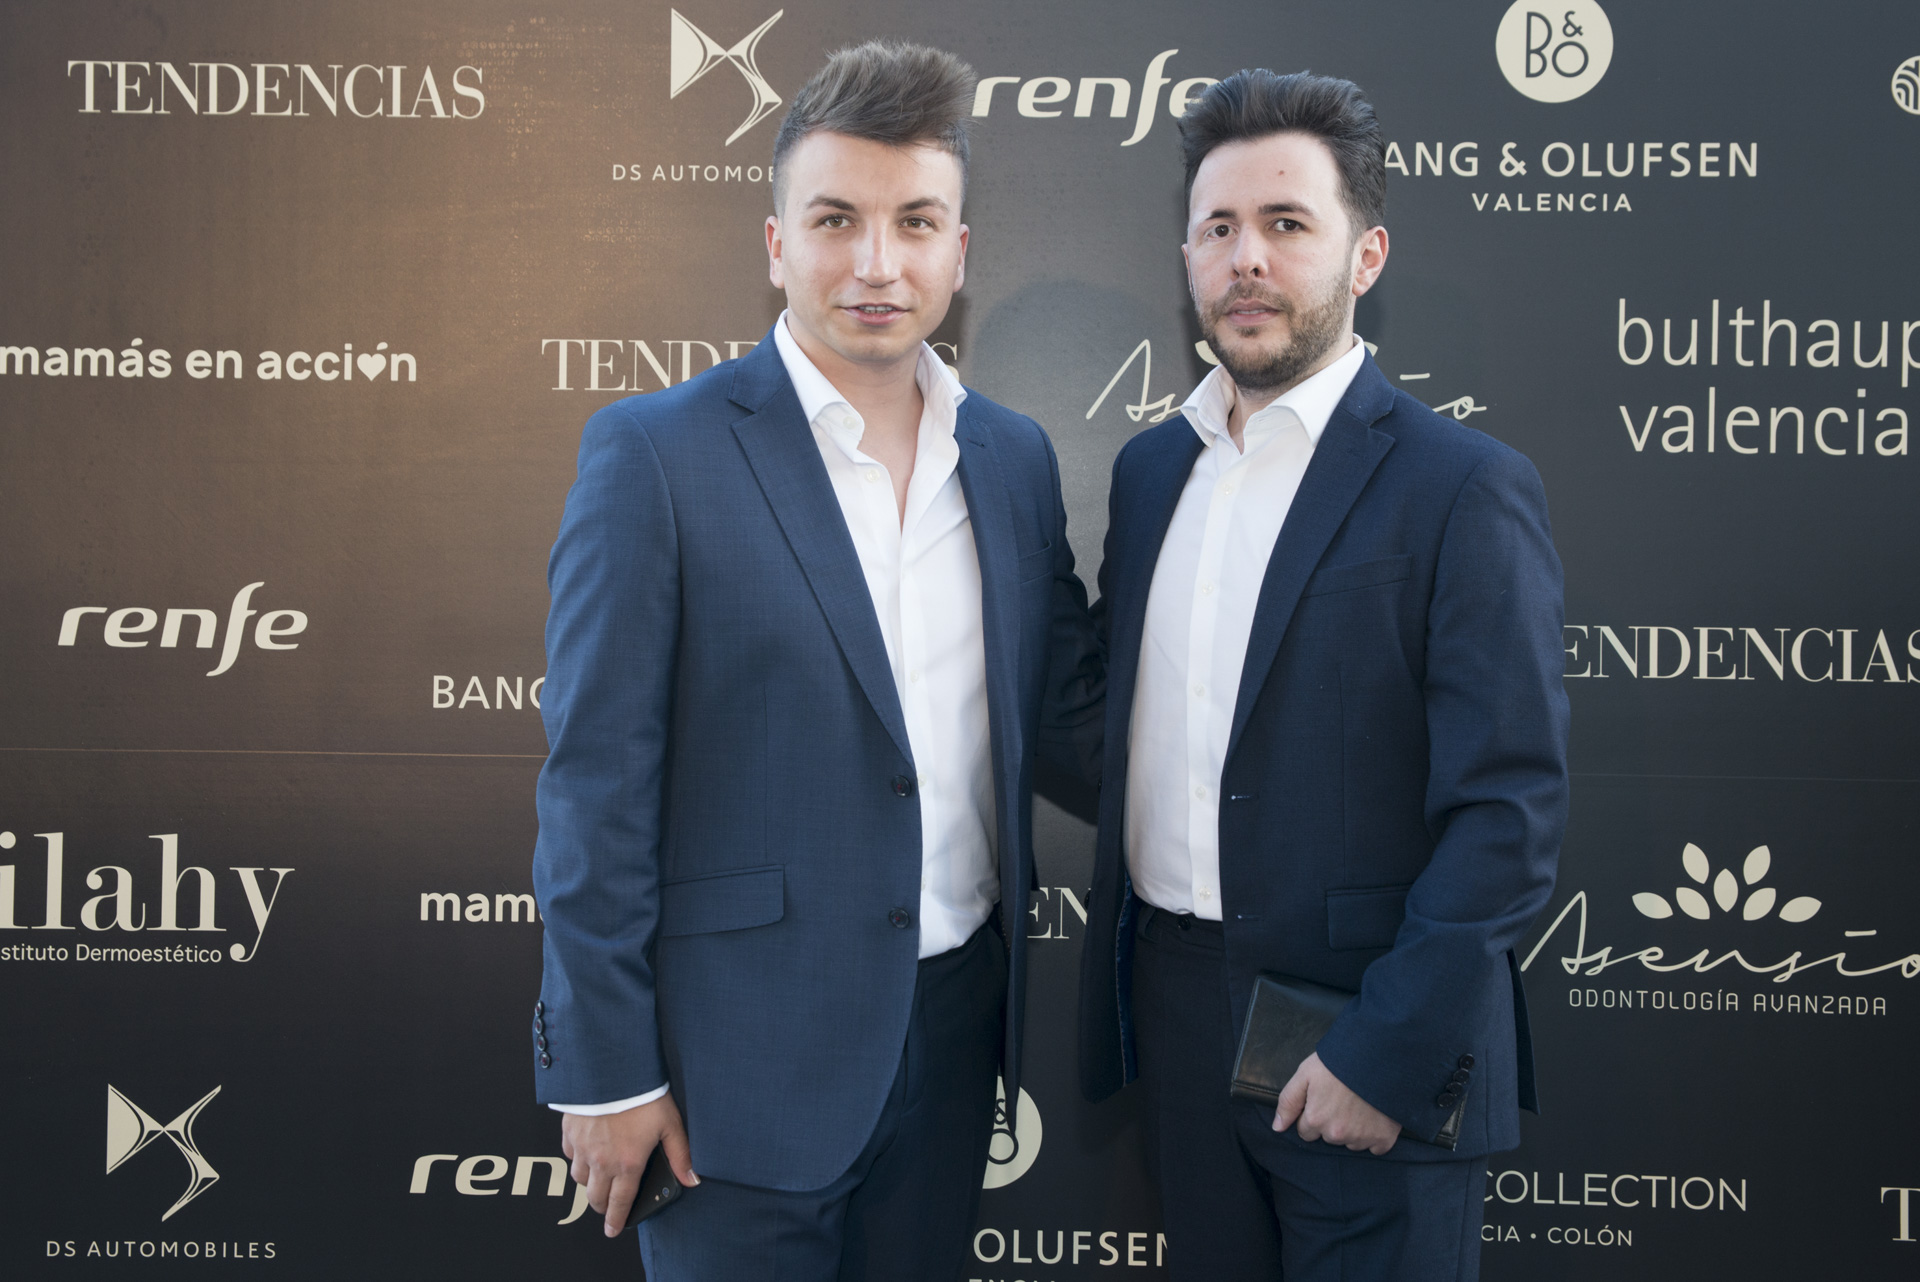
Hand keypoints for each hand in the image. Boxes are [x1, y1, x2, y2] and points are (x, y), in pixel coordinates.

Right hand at [561, 1094, 697, 1236]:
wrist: (613, 1070)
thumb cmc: (643, 1095)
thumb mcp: (670, 1124)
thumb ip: (680, 1154)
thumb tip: (691, 1179)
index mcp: (627, 1164)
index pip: (620, 1203)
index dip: (617, 1221)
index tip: (614, 1230)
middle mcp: (601, 1161)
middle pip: (595, 1197)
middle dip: (602, 1206)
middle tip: (607, 1207)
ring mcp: (582, 1147)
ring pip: (579, 1178)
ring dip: (589, 1182)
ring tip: (599, 1178)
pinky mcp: (569, 1131)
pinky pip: (569, 1154)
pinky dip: (576, 1157)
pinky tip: (586, 1150)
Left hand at [1272, 1052, 1398, 1155]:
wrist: (1377, 1055)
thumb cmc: (1338, 1062)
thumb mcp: (1305, 1074)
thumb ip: (1288, 1102)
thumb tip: (1277, 1128)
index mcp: (1316, 1119)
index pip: (1305, 1132)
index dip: (1312, 1116)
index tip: (1322, 1101)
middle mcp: (1337, 1134)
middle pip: (1328, 1138)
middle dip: (1331, 1123)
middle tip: (1341, 1100)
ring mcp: (1361, 1138)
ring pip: (1350, 1143)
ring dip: (1352, 1130)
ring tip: (1358, 1105)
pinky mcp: (1383, 1138)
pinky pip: (1375, 1148)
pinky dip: (1375, 1136)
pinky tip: (1374, 1117)